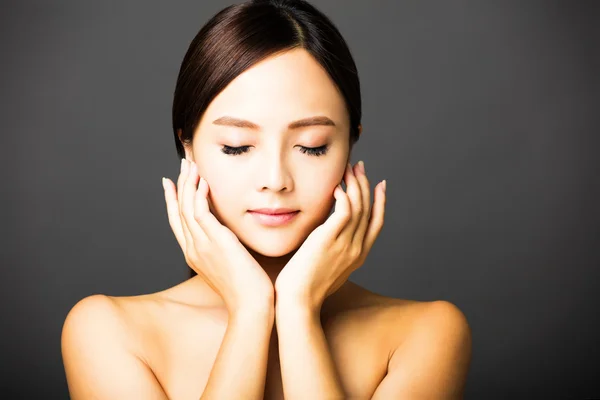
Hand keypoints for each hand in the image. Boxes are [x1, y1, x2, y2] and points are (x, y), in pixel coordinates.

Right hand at [162, 158, 273, 312]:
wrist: (250, 305)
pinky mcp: (216, 242)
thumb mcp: (228, 265)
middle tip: (183, 163)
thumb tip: (228, 236)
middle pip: (178, 210)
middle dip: (180, 183)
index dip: (172, 200)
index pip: (177, 221)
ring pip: (187, 207)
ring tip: (192, 164)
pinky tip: (204, 182)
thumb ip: (222, 248)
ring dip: (189, 183)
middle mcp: (192, 248)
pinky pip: (201, 213)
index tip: (170, 183)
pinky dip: (200, 196)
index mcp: (193, 254)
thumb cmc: (245, 290)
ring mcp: (201, 245)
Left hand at [274, 161, 385, 310]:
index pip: (377, 223)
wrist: (298, 303)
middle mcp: (357, 249)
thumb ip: (333, 253)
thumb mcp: (327, 270)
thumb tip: (327, 240)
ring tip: (347, 169)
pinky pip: (344, 211)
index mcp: (358, 256)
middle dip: (365, 185)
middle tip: (359, 167)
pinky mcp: (329, 240)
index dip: (380, 202)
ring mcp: (346, 244)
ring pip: (358, 207)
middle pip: (368, 209)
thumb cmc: (305, 290)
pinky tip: (337, 187)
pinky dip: (344, 196)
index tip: (380, 185)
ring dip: (354, 185)